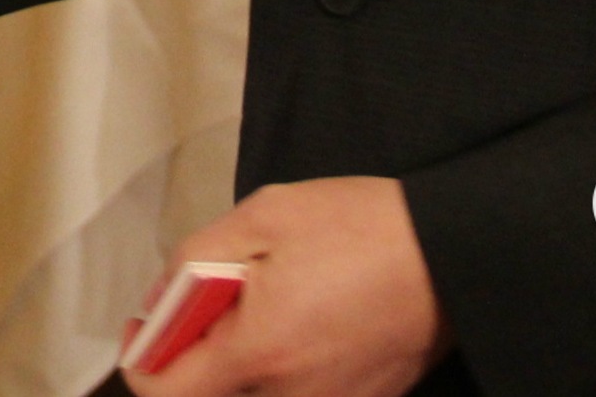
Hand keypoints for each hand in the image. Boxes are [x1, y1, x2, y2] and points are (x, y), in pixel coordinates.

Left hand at [125, 177, 444, 396]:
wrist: (452, 253)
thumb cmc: (357, 228)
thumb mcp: (262, 217)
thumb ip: (195, 262)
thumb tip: (160, 303)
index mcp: (257, 354)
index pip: (164, 392)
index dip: (144, 356)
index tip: (150, 322)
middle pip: (208, 396)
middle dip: (196, 353)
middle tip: (220, 297)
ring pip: (251, 395)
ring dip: (242, 360)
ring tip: (274, 305)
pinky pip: (294, 393)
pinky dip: (283, 368)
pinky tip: (308, 322)